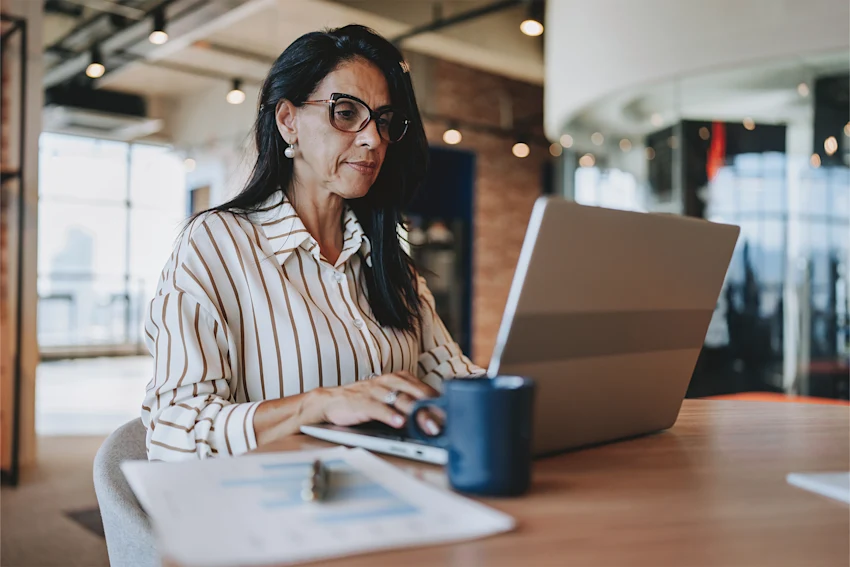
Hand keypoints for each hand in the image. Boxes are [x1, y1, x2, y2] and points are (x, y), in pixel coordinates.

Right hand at [318, 371, 440, 433]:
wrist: (331, 401)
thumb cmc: (365, 400)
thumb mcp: (390, 397)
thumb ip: (410, 404)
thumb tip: (434, 418)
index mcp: (399, 378)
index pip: (424, 389)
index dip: (439, 403)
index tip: (453, 416)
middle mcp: (389, 382)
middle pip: (416, 394)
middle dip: (432, 409)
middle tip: (445, 423)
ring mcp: (375, 391)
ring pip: (400, 400)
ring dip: (416, 414)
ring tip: (429, 426)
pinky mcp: (361, 402)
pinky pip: (378, 408)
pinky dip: (389, 415)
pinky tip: (399, 422)